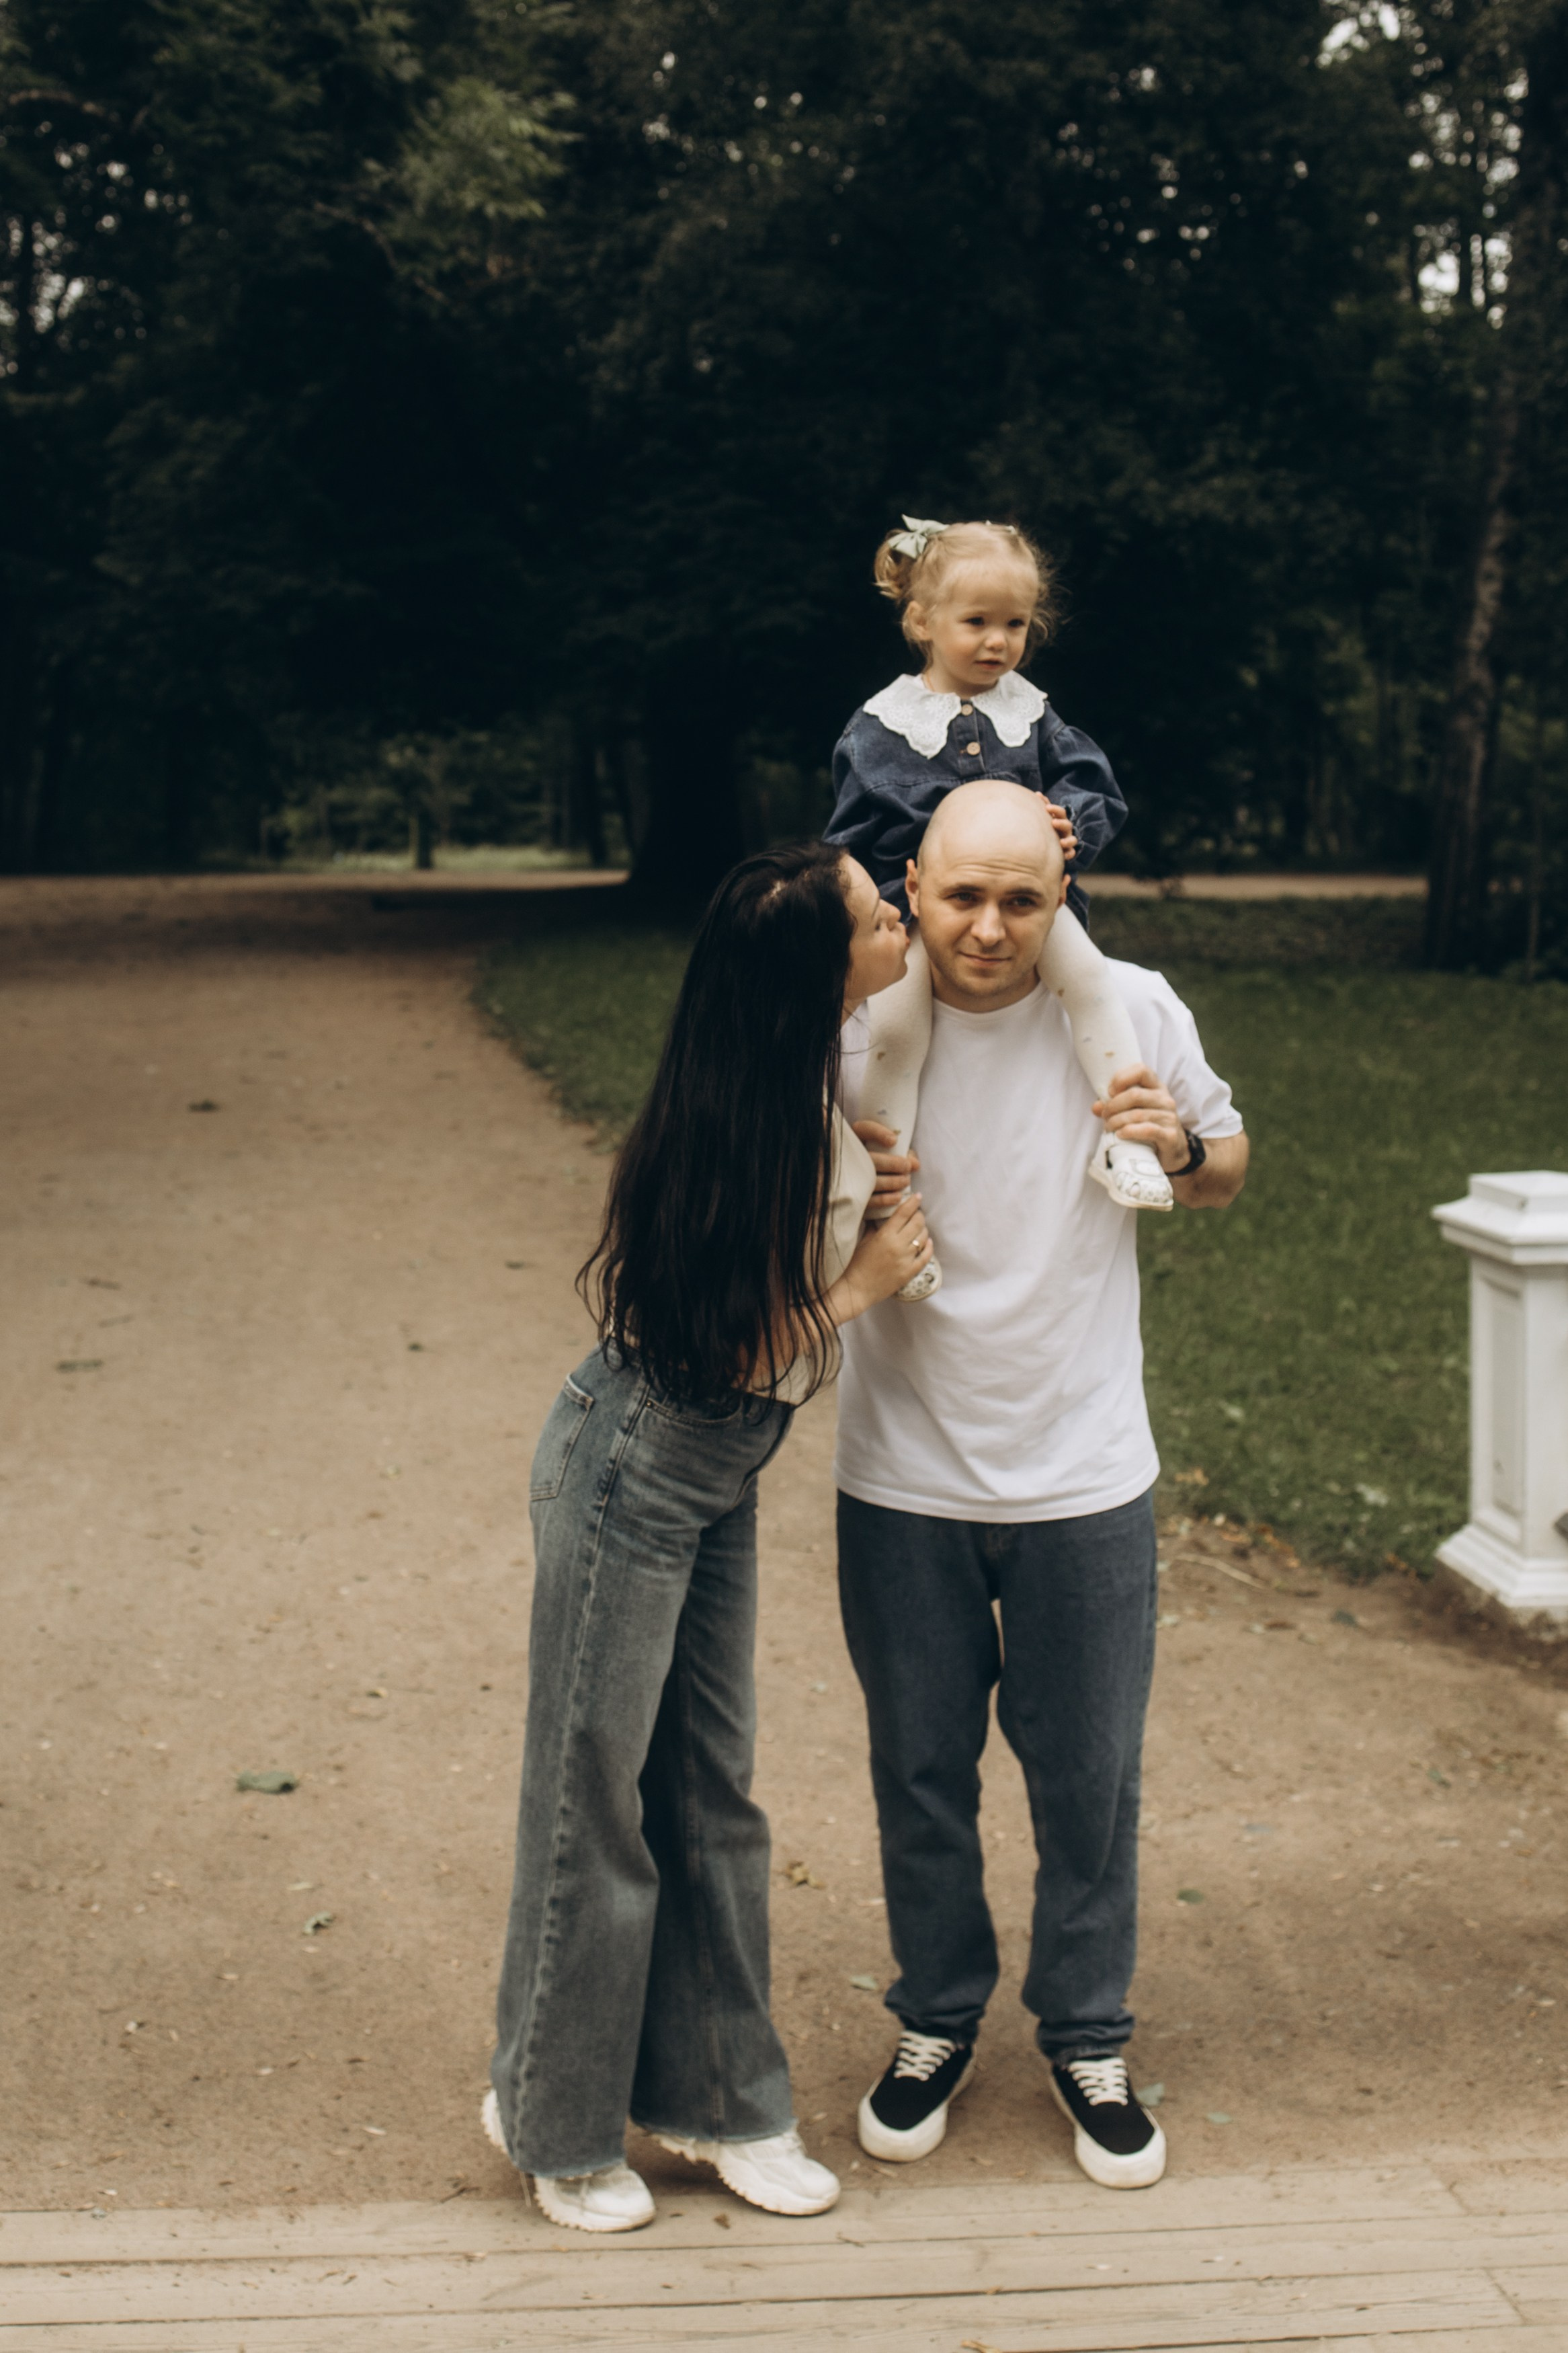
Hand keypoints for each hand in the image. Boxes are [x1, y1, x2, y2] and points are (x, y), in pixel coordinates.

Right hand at [841, 1190, 932, 1311]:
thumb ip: (874, 1226)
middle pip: (917, 1223)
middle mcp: (898, 1246)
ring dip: (923, 1230)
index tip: (918, 1196)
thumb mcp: (863, 1240)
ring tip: (919, 1227)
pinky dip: (928, 1247)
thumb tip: (880, 1216)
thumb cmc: (855, 1264)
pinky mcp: (909, 1272)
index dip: (913, 1202)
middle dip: (919, 1215)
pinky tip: (928, 1242)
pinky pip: (925, 1257)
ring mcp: (905, 1260)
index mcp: (885, 1235)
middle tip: (917, 1213)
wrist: (855, 1289)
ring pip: (923, 1238)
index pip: (904, 1213)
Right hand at [852, 1117, 919, 1208]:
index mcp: (857, 1140)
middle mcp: (849, 1157)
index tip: (894, 1141)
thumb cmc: (881, 1161)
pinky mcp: (853, 1196)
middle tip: (907, 1167)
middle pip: (870, 1159)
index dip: (878, 1133)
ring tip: (905, 1181)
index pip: (864, 1129)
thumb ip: (902, 1153)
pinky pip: (868, 1199)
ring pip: (871, 1180)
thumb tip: (916, 1165)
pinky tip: (897, 1196)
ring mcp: (850, 1177)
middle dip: (893, 1164)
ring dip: (893, 1182)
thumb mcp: (889, 1152)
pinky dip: (885, 1199)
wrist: (863, 1185)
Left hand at [1044, 800, 1078, 861]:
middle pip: (1067, 825)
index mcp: (1059, 820)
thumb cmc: (1045, 827)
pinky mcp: (1067, 852)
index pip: (1061, 812)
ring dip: (1068, 840)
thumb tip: (1037, 794)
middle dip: (1061, 823)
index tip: (1047, 807)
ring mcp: (1067, 841)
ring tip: (1061, 842)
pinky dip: (1069, 854)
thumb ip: (1043, 805)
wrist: (1047, 844)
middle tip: (1053, 822)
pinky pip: (1071, 853)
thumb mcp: (1045, 816)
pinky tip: (1065, 856)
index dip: (1055, 810)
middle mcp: (1065, 830)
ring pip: (1073, 840)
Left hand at [1092, 1064, 1187, 1170]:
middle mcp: (1165, 1099)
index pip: (1141, 1070)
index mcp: (1156, 1087)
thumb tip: (1095, 1107)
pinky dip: (1129, 1131)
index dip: (1121, 1078)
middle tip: (1105, 1115)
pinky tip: (1120, 1134)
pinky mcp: (1170, 1135)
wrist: (1172, 1150)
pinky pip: (1147, 1130)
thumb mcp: (1133, 1111)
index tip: (1110, 1092)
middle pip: (1135, 1095)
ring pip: (1137, 1114)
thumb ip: (1114, 1106)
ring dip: (1117, 1121)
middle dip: (1113, 1106)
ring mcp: (1169, 1117)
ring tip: (1109, 1127)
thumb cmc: (1149, 1125)